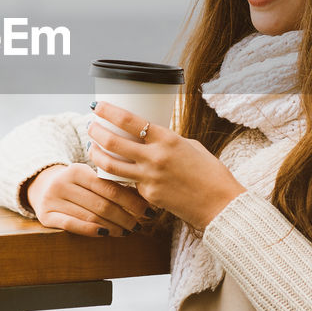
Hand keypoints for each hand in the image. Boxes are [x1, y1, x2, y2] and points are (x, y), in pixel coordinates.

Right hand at [24, 162, 154, 236]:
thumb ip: (109, 183)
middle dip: (125, 216)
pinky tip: (105, 233)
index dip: (131, 201)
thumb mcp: (89, 177)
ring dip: (112, 226)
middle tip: (139, 225)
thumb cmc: (76, 184)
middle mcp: (63, 182)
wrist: (41, 186)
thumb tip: (143, 196)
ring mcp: (53, 199)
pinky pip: (71, 225)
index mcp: (77, 170)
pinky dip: (90, 230)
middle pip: (101, 204)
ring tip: (127, 231)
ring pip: (90, 216)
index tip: (147, 210)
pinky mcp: (45, 216)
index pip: (109, 188)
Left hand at [87, 101, 245, 231]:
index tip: (97, 106)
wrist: (220, 204)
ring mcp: (150, 178)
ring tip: (92, 147)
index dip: (108, 112)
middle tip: (90, 126)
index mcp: (167, 139)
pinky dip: (118, 176)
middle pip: (113, 142)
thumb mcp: (189, 146)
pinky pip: (127, 183)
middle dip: (96, 132)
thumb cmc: (210, 172)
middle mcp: (155, 158)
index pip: (129, 121)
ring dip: (96, 154)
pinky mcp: (148, 196)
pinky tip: (112, 171)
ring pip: (111, 165)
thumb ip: (167, 141)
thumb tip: (150, 137)